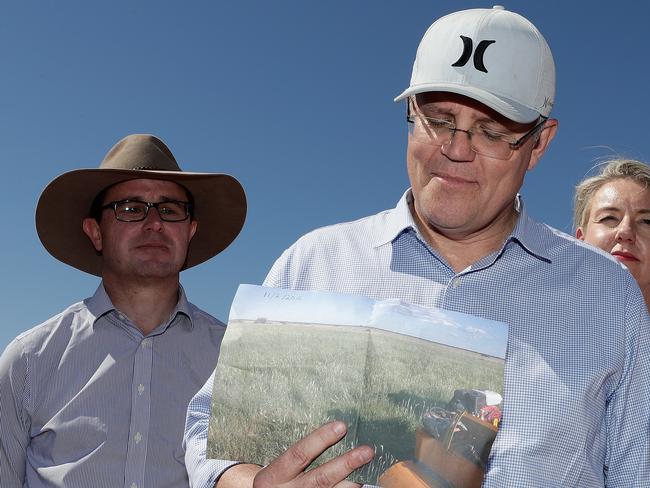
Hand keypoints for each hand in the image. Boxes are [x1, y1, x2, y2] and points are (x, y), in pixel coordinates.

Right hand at [217, 421, 373, 487]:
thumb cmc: (271, 482)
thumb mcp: (274, 469)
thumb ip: (294, 455)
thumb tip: (326, 428)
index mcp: (274, 476)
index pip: (299, 454)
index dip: (320, 439)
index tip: (341, 426)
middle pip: (321, 478)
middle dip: (346, 464)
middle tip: (367, 451)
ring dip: (353, 482)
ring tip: (372, 470)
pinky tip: (362, 483)